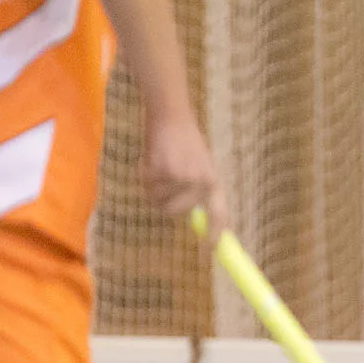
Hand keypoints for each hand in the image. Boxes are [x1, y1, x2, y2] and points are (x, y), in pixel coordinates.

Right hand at [142, 107, 225, 236]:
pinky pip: (148, 187)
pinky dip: (144, 175)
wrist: (171, 115)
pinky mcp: (163, 171)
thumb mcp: (201, 165)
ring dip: (153, 187)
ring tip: (160, 165)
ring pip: (159, 201)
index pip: (219, 213)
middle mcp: (201, 182)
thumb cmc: (185, 142)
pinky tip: (151, 159)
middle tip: (165, 181)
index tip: (212, 246)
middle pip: (176, 212)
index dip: (217, 232)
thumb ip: (200, 191)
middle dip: (165, 202)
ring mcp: (182, 178)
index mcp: (214, 181)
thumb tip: (195, 218)